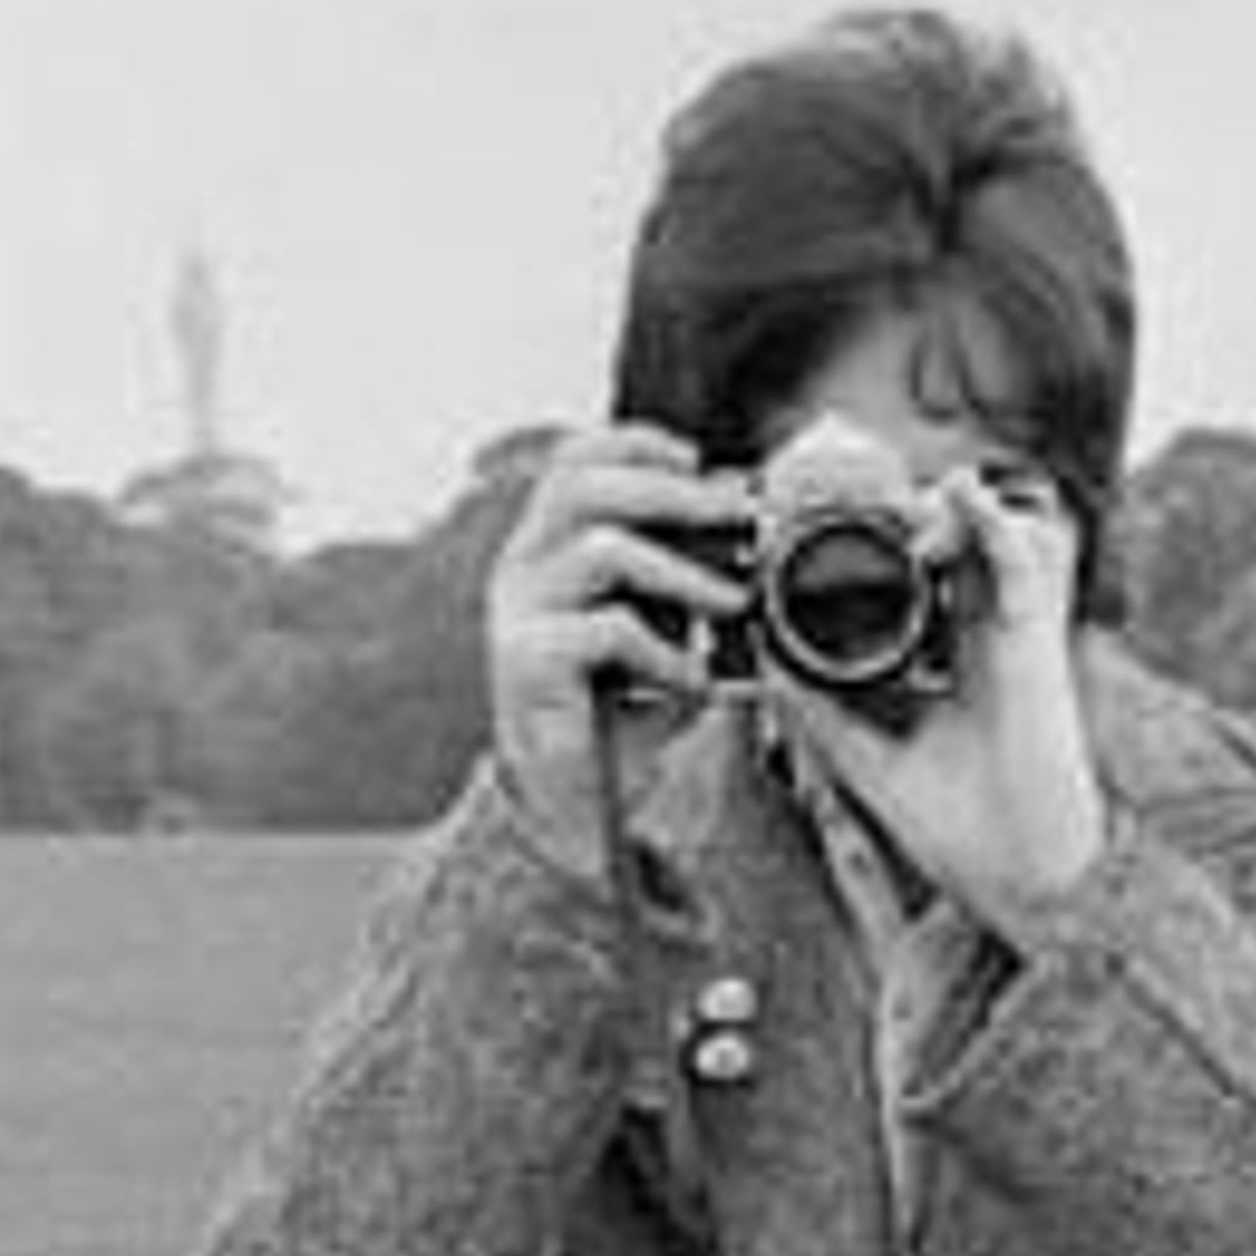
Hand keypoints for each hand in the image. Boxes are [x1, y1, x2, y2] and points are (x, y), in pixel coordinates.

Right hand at [485, 421, 753, 865]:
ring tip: (732, 605)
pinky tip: (692, 685)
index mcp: (545, 550)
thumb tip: (739, 525)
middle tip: (737, 513)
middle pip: (583, 485)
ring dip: (683, 572)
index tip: (698, 458)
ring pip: (601, 548)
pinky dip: (666, 653)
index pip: (573, 460)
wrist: (572, 812)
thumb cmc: (617, 719)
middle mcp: (520, 571)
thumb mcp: (655, 632)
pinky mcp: (526, 664)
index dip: (634, 443)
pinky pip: (607, 630)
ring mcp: (517, 615)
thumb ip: (676, 578)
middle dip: (671, 490)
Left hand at [778, 469, 1103, 947]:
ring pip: (1002, 532)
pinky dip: (995, 518)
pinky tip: (962, 497)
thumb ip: (820, 714)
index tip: (842, 522)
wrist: (1014, 879)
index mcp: (957, 663)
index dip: (900, 538)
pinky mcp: (1039, 643)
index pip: (933, 577)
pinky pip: (1027, 558)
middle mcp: (989, 643)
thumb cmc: (961, 833)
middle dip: (920, 511)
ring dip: (958, 511)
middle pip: (964, 542)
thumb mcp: (868, 761)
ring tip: (911, 514)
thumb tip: (767, 669)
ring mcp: (1016, 639)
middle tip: (867, 506)